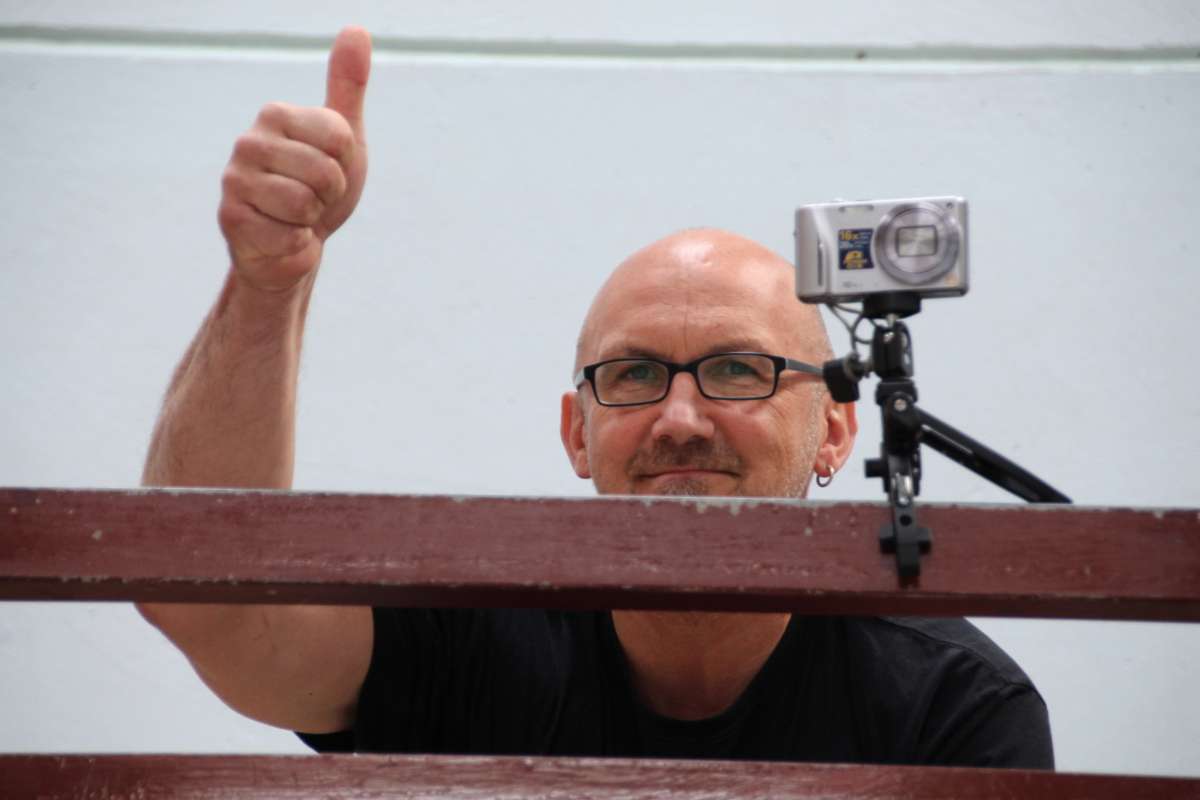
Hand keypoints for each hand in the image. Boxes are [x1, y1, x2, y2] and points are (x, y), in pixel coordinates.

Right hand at [218, 27, 370, 292]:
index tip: (329, 171)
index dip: (345, 164)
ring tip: (296, 218)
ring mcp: (235, 180)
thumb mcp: (344, 140)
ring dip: (311, 221)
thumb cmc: (318, 191)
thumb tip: (357, 29)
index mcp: (276, 116)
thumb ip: (347, 86)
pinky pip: (288, 234)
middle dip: (330, 196)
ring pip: (305, 204)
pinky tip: (281, 237)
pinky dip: (296, 244)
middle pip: (325, 173)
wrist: (291, 248)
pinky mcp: (231, 219)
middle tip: (313, 200)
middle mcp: (248, 142)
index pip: (340, 137)